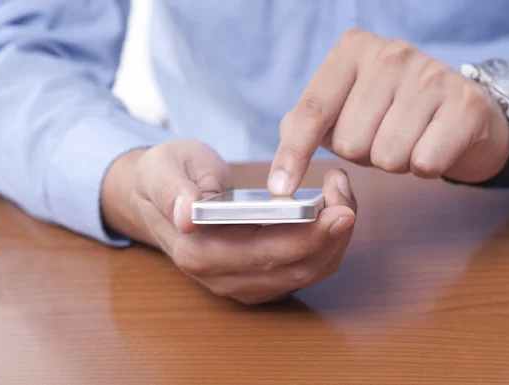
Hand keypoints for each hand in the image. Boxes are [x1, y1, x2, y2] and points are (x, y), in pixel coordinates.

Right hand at [102, 139, 355, 304]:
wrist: (162, 197)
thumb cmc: (165, 177)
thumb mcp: (160, 170)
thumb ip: (172, 190)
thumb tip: (187, 215)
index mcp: (199, 254)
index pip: (264, 254)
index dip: (308, 235)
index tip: (338, 209)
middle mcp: (224, 278)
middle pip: (295, 268)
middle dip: (332, 233)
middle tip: (348, 193)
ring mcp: (244, 283)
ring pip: (306, 272)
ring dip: (334, 238)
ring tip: (343, 194)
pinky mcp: (260, 278)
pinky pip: (304, 268)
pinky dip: (326, 243)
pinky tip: (332, 209)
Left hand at [268, 28, 508, 194]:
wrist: (463, 112)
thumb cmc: (393, 112)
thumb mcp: (345, 108)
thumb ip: (307, 124)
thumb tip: (282, 165)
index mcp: (352, 50)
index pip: (313, 110)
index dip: (293, 154)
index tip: (280, 190)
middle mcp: (390, 54)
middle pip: (349, 142)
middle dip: (362, 153)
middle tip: (383, 135)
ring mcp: (430, 75)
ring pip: (386, 156)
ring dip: (394, 162)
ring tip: (409, 139)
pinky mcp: (465, 104)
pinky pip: (424, 163)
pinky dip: (425, 167)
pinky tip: (434, 144)